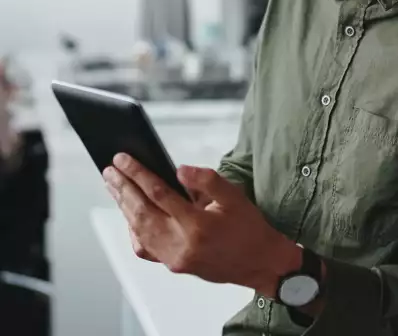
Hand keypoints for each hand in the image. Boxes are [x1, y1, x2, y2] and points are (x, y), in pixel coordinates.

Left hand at [103, 154, 301, 297]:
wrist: (260, 263)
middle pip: (141, 212)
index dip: (138, 174)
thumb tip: (179, 169)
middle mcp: (181, 244)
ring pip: (138, 230)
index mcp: (197, 224)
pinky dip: (133, 230)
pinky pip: (145, 248)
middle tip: (109, 170)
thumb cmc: (249, 228)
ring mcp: (174, 258)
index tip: (124, 159)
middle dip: (122, 188)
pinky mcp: (174, 265)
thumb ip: (207, 180)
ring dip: (123, 206)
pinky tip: (130, 216)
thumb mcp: (235, 196)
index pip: (158, 193)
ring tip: (113, 187)